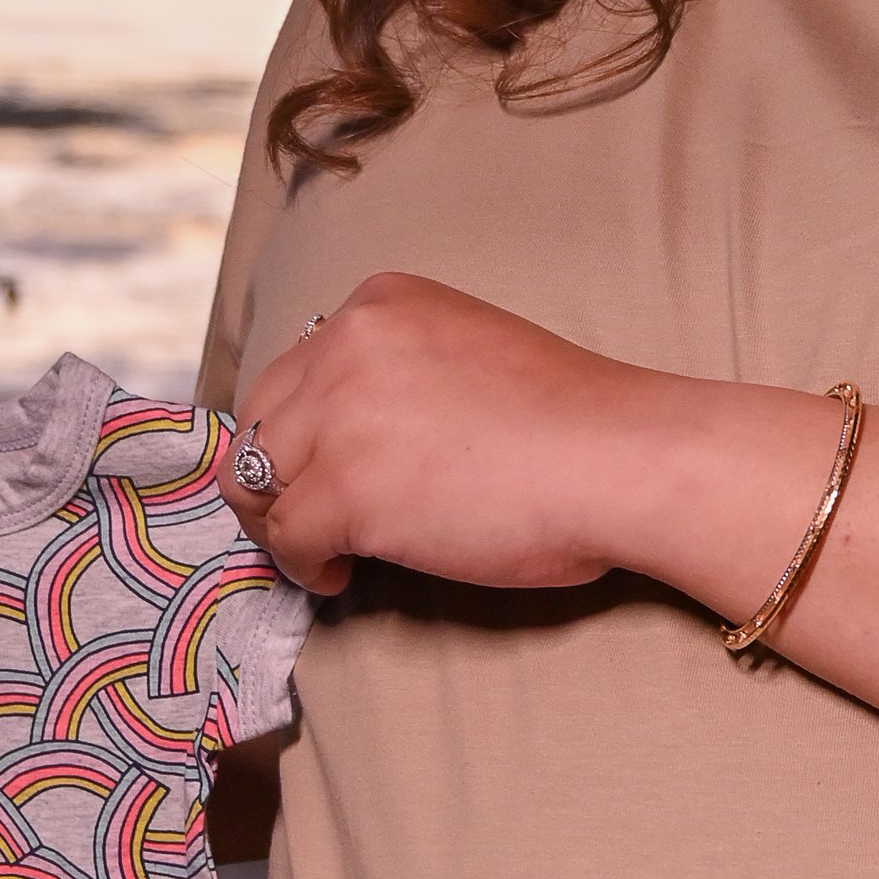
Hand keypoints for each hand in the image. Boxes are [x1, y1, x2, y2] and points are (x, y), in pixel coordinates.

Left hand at [216, 274, 660, 597]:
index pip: (294, 371)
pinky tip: (341, 575)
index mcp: (381, 304)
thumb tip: (353, 443)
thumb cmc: (573, 423)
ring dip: (284, 524)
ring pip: (257, 481)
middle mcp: (347, 345)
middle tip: (306, 521)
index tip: (322, 470)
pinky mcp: (348, 491)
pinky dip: (305, 565)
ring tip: (327, 552)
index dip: (300, 432)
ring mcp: (341, 416)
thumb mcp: (464, 353)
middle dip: (274, 477)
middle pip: (259, 420)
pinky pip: (289, 537)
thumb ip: (400, 377)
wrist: (621, 458)